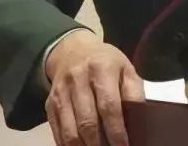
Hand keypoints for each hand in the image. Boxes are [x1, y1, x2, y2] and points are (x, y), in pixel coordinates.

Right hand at [45, 30, 144, 145]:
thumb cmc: (106, 63)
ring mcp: (60, 93)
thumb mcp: (126, 69)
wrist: (73, 51)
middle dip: (99, 144)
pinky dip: (68, 145)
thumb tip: (138, 121)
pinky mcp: (49, 105)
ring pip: (70, 130)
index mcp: (102, 69)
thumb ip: (134, 92)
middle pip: (87, 121)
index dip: (116, 130)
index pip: (109, 106)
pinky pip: (57, 131)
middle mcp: (78, 80)